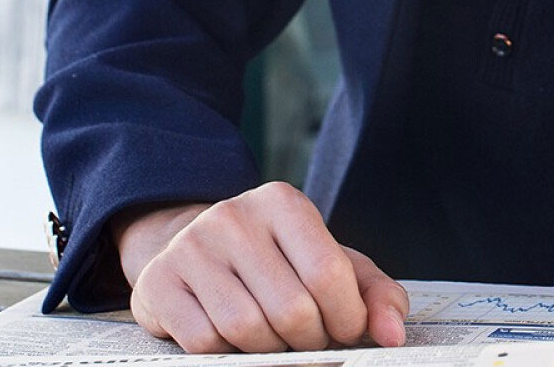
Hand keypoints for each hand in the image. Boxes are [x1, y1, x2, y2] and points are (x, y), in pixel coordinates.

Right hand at [110, 182, 408, 353]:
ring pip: (246, 330)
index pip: (327, 273)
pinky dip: (228, 355)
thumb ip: (374, 293)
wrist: (196, 244)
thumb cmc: (278, 260)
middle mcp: (235, 216)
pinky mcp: (160, 282)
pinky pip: (204, 343)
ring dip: (270, 351)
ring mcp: (192, 247)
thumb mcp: (331, 261)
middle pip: (290, 309)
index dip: (346, 318)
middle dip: (310, 340)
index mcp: (283, 202)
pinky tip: (234, 338)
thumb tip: (394, 335)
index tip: (346, 331)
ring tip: (276, 338)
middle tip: (310, 339)